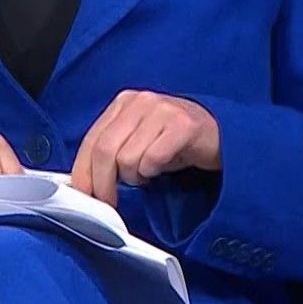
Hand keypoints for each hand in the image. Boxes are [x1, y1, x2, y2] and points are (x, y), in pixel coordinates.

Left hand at [70, 89, 220, 207]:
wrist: (219, 134)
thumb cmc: (174, 141)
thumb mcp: (138, 139)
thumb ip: (113, 151)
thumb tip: (86, 180)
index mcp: (124, 102)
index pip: (92, 139)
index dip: (83, 171)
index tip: (84, 195)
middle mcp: (141, 101)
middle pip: (106, 150)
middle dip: (103, 183)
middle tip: (109, 202)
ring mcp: (162, 111)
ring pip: (128, 159)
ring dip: (136, 176)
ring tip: (148, 172)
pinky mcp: (183, 125)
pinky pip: (153, 160)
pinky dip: (154, 172)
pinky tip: (162, 167)